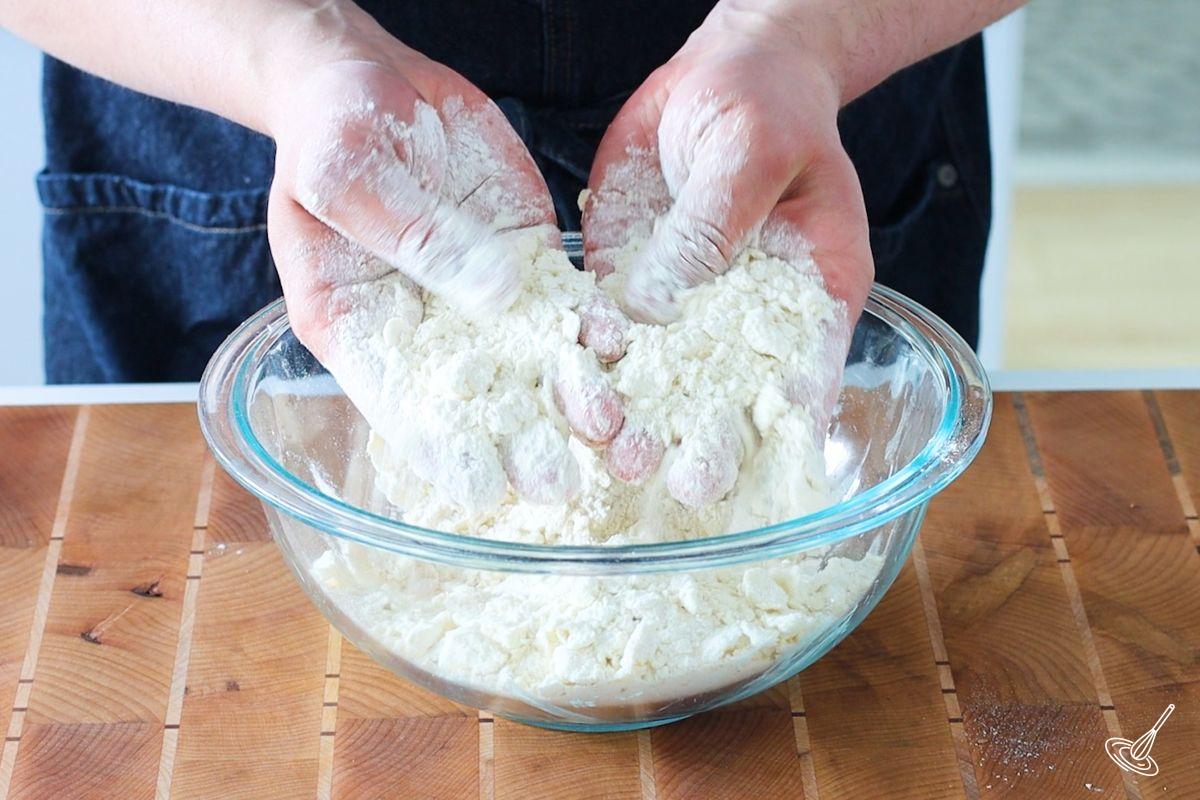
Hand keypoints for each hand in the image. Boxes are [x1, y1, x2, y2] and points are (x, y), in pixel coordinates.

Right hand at [264, 17, 626, 507]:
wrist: (370, 78)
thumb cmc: (328, 127)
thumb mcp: (345, 174)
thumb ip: (411, 233)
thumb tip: (495, 294)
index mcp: (359, 326)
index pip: (400, 407)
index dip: (441, 452)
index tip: (484, 489)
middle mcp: (429, 328)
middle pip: (478, 401)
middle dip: (521, 443)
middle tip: (564, 484)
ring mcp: (483, 295)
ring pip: (532, 359)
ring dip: (572, 396)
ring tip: (611, 430)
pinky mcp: (528, 261)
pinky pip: (565, 301)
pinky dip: (593, 325)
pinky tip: (621, 346)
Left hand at [582, 3, 872, 505]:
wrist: (722, 71)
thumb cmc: (767, 102)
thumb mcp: (751, 154)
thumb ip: (714, 229)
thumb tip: (660, 309)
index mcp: (813, 290)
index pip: (802, 376)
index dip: (769, 431)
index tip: (736, 471)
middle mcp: (750, 313)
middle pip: (726, 391)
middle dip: (694, 439)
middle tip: (659, 475)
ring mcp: (688, 302)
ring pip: (661, 372)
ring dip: (634, 412)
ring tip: (607, 449)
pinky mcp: (634, 282)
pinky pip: (608, 328)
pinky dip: (588, 359)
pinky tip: (569, 385)